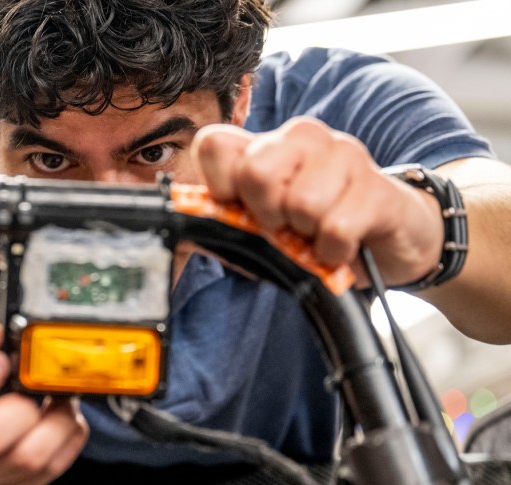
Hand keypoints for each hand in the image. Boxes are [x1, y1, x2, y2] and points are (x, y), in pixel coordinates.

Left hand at [190, 117, 443, 286]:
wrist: (390, 240)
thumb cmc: (317, 231)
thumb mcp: (264, 226)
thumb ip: (227, 219)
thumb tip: (187, 223)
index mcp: (267, 145)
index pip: (215, 144)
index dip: (219, 186)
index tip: (241, 210)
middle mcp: (303, 138)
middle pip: (256, 172)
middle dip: (267, 215)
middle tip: (287, 227)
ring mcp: (344, 155)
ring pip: (301, 203)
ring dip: (307, 236)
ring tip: (318, 234)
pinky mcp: (378, 188)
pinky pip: (337, 228)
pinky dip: (333, 252)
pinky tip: (340, 247)